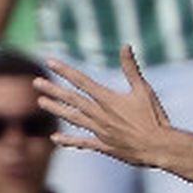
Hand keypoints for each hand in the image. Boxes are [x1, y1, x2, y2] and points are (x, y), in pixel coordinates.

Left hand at [34, 45, 175, 167]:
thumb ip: (131, 68)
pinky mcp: (103, 145)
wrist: (157, 146)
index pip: (82, 81)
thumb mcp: (144, 89)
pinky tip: (54, 138)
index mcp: (108, 99)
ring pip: (72, 118)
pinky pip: (82, 142)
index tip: (50, 62)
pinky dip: (68, 140)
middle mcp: (99, 114)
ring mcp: (99, 131)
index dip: (65, 71)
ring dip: (56, 109)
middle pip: (72, 99)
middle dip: (53, 90)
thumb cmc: (153, 117)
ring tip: (40, 103)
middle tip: (36, 83)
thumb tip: (125, 46)